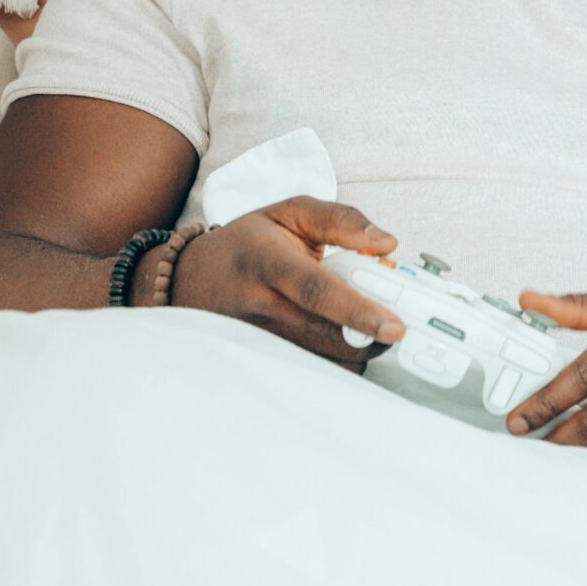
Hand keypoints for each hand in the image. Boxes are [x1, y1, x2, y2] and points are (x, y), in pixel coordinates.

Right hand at [168, 196, 406, 367]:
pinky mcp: (260, 361)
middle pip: (326, 336)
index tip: (395, 328)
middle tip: (393, 326)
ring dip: (356, 351)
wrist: (191, 277)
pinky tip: (339, 339)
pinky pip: (312, 372)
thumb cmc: (248, 243)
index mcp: (267, 261)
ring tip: (361, 326)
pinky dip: (337, 360)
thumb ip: (342, 220)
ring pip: (323, 363)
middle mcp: (259, 305)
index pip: (316, 291)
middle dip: (371, 339)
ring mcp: (256, 340)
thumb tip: (387, 244)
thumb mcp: (291, 212)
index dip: (358, 311)